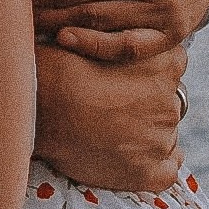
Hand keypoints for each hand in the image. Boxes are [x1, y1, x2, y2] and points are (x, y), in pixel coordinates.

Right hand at [33, 40, 185, 193]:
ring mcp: (160, 140)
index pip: (173, 66)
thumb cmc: (58, 66)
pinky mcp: (147, 173)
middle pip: (169, 103)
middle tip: (111, 105)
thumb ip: (124, 41)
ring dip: (145, 134)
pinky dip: (154, 165)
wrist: (34, 106)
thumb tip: (124, 42)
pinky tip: (131, 157)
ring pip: (165, 136)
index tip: (125, 75)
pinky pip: (167, 172)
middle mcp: (170, 103)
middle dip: (147, 104)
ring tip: (110, 131)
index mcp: (166, 64)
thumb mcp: (96, 35)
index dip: (148, 72)